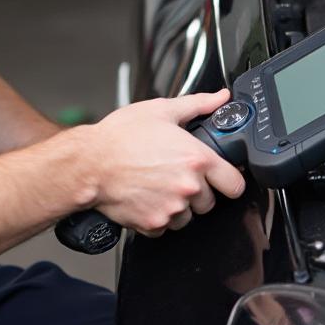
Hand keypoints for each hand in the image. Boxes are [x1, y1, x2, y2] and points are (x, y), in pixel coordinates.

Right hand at [82, 89, 245, 235]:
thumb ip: (198, 104)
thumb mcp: (161, 110)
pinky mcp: (153, 224)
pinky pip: (165, 226)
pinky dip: (158, 215)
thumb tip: (221, 98)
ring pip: (188, 216)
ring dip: (179, 205)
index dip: (230, 180)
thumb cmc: (120, 137)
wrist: (88, 163)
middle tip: (177, 175)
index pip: (235, 184)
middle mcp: (188, 187)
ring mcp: (171, 209)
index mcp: (196, 159)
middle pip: (210, 202)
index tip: (222, 177)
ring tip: (159, 185)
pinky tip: (147, 197)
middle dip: (199, 191)